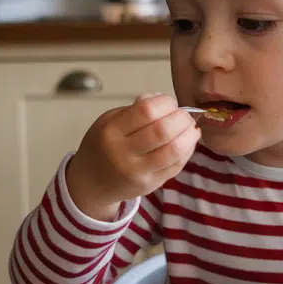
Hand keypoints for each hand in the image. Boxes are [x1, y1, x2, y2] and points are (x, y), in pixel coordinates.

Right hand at [65, 92, 199, 219]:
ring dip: (189, 135)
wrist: (92, 183)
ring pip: (174, 151)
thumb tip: (160, 98)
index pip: (146, 111)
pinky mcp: (151, 185)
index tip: (169, 102)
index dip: (165, 103)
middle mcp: (123, 153)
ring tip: (190, 128)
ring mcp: (138, 172)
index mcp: (111, 131)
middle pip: (163, 131)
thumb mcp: (108, 121)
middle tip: (184, 115)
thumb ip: (135, 109)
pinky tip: (187, 142)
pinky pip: (177, 166)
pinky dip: (188, 150)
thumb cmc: (102, 146)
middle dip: (182, 118)